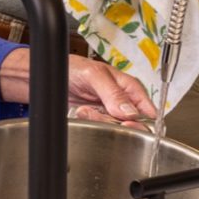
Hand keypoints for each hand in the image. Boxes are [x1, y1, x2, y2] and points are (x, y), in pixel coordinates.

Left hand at [0, 49, 155, 124]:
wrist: (49, 78)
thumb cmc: (72, 68)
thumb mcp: (94, 75)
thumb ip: (113, 92)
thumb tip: (130, 111)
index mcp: (130, 87)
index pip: (148, 111)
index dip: (142, 122)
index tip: (126, 123)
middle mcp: (123, 101)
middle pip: (134, 125)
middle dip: (116, 123)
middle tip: (99, 114)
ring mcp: (110, 113)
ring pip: (116, 130)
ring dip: (99, 122)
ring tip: (86, 109)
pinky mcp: (97, 121)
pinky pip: (101, 130)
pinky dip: (91, 124)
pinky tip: (82, 113)